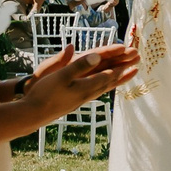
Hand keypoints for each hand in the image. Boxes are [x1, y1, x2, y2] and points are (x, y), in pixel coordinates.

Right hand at [19, 42, 138, 118]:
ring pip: (105, 88)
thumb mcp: (61, 76)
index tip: (131, 58)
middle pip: (110, 81)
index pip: (108, 74)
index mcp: (85, 86)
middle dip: (124, 72)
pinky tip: (104, 87)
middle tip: (137, 65)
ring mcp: (82, 99)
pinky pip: (96, 92)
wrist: (33, 114)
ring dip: (117, 80)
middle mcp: (87, 94)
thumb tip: (97, 56)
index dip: (120, 65)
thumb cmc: (44, 93)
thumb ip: (79, 65)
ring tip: (128, 75)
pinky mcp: (76, 102)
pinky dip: (105, 86)